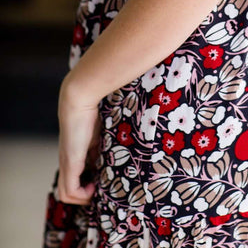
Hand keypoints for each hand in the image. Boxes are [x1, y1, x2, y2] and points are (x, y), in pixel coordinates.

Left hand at [57, 76, 101, 204]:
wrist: (80, 97)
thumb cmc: (95, 106)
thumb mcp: (106, 126)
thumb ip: (111, 137)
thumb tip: (132, 137)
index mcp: (77, 151)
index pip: (79, 176)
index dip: (91, 182)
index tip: (107, 180)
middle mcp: (69, 160)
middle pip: (70, 189)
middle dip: (87, 194)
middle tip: (105, 190)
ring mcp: (67, 162)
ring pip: (66, 194)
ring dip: (84, 198)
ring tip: (100, 191)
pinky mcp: (70, 162)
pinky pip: (69, 191)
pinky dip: (81, 195)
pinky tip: (95, 188)